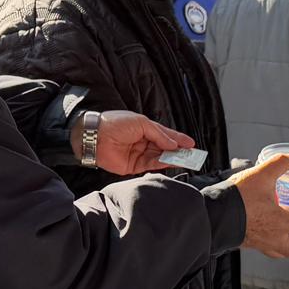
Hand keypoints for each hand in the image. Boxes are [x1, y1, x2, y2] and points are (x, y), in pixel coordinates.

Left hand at [78, 111, 194, 175]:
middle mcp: (143, 141)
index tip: (191, 144)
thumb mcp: (141, 123)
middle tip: (192, 154)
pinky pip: (151, 165)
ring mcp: (138, 154)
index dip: (178, 138)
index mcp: (144, 128)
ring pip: (160, 157)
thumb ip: (159, 134)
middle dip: (178, 150)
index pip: (165, 134)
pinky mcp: (133, 166)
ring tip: (185, 159)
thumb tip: (172, 144)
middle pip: (164, 147)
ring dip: (172, 158)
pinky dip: (161, 163)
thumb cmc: (116, 123)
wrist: (95, 136)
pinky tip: (171, 161)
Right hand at [225, 152, 288, 259]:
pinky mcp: (247, 242)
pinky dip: (274, 245)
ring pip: (281, 253)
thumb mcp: (261, 175)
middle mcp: (272, 238)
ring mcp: (259, 243)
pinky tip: (271, 235)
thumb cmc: (237, 199)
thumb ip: (279, 164)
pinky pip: (266, 249)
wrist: (213, 215)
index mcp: (281, 223)